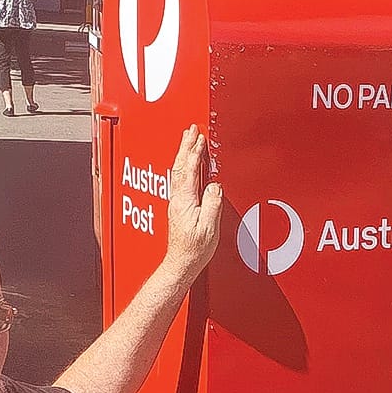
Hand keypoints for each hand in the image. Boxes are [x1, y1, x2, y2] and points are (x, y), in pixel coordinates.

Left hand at [164, 124, 221, 284]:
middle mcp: (178, 199)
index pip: (189, 170)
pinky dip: (184, 167)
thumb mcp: (209, 227)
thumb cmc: (194, 249)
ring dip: (183, 153)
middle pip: (180, 166)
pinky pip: (180, 180)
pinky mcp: (178, 207)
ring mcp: (177, 203)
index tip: (200, 137)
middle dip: (186, 146)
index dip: (194, 152)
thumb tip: (214, 186)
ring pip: (178, 171)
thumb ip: (212, 204)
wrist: (182, 263)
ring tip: (188, 140)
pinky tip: (188, 165)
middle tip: (191, 130)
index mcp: (185, 201)